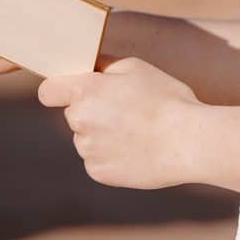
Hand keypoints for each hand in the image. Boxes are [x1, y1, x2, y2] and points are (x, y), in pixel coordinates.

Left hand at [38, 57, 203, 188]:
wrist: (191, 142)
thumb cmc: (167, 99)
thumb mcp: (136, 68)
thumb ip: (103, 67)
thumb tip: (88, 70)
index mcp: (85, 91)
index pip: (48, 91)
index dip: (58, 91)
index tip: (69, 93)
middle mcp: (80, 120)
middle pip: (73, 115)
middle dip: (91, 112)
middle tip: (125, 113)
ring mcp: (88, 149)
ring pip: (86, 139)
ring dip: (102, 136)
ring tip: (137, 133)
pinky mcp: (99, 172)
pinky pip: (96, 161)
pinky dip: (112, 157)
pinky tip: (137, 151)